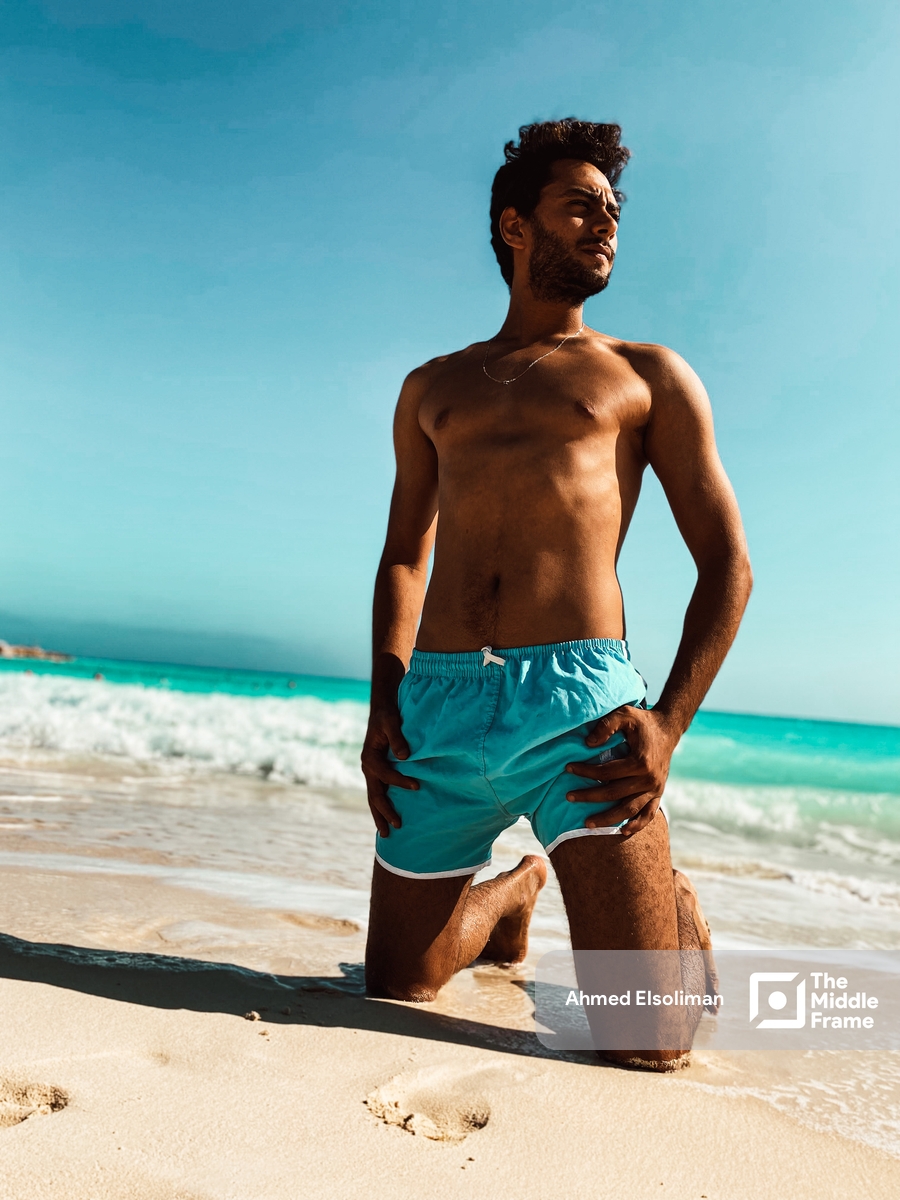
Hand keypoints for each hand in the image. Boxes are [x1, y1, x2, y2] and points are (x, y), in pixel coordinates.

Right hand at [360, 700, 417, 836]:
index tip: (417, 786)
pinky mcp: (376, 772)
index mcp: (370, 757)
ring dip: (380, 815)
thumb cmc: (387, 715)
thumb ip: (397, 738)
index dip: (400, 782)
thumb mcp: (391, 722)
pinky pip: (378, 793)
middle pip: (374, 795)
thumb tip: (404, 756)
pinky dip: (381, 806)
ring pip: (373, 798)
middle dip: (384, 812)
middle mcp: (368, 767)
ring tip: (386, 833)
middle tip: (397, 827)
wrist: (381, 710)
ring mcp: (370, 772)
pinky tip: (388, 816)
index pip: (385, 775)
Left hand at [564, 706, 679, 836]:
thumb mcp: (625, 714)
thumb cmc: (643, 721)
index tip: (568, 768)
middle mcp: (649, 779)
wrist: (668, 729)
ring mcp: (655, 788)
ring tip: (587, 824)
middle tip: (568, 797)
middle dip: (589, 797)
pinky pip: (648, 814)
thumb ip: (607, 725)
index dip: (586, 771)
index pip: (607, 772)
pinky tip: (623, 832)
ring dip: (608, 819)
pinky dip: (637, 824)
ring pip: (629, 809)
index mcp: (640, 762)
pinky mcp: (658, 793)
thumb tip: (588, 744)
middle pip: (614, 794)